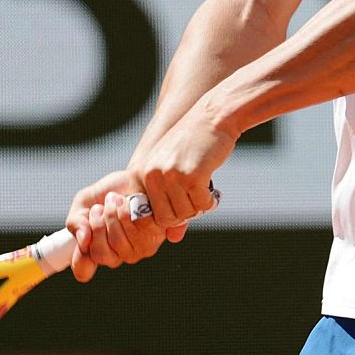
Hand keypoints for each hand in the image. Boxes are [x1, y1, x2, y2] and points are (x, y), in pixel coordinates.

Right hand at [65, 170, 187, 282]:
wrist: (134, 176)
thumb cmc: (109, 191)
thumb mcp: (84, 202)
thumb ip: (76, 221)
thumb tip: (83, 241)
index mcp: (98, 249)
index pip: (83, 270)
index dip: (79, 259)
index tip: (82, 239)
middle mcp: (118, 255)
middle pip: (101, 254)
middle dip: (98, 225)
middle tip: (99, 207)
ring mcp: (137, 249)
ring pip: (119, 241)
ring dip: (113, 214)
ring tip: (115, 199)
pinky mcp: (155, 236)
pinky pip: (138, 228)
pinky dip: (129, 210)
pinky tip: (130, 201)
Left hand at [130, 109, 233, 230]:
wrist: (213, 117)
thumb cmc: (194, 144)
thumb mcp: (172, 167)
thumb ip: (168, 200)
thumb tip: (173, 238)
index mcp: (142, 173)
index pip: (147, 214)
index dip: (166, 216)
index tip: (180, 207)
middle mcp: (152, 175)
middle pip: (166, 218)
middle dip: (183, 214)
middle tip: (195, 202)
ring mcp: (171, 176)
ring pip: (185, 213)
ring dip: (198, 207)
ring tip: (204, 193)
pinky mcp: (191, 176)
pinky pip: (201, 204)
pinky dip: (209, 201)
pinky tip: (212, 189)